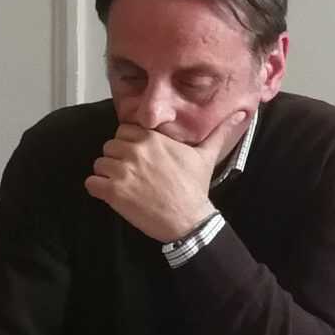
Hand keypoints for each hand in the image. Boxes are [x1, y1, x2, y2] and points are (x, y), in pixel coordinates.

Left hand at [85, 110, 248, 242]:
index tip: (138, 157)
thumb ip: (219, 133)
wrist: (188, 220)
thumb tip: (243, 114)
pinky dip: (97, 189)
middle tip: (130, 174)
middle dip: (116, 158)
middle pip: (109, 145)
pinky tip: (110, 195)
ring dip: (106, 174)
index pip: (125, 130)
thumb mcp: (206, 156)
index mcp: (153, 138)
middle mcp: (135, 151)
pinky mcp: (113, 192)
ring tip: (122, 185)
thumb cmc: (195, 187)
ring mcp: (123, 171)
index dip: (129, 144)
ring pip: (99, 163)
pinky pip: (91, 183)